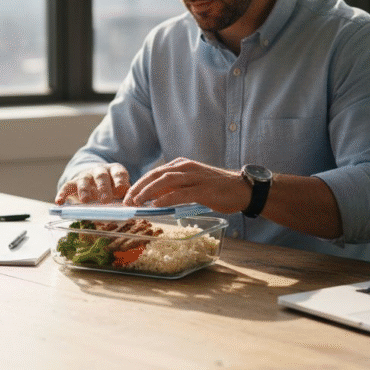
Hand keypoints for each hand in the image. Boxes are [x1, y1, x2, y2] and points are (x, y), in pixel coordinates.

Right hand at [55, 163, 130, 204]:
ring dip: (84, 190)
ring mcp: (86, 176)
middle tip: (106, 199)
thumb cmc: (112, 187)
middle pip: (101, 176)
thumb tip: (130, 206)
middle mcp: (100, 171)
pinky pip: (67, 186)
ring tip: (85, 200)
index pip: (118, 173)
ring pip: (84, 180)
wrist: (96, 179)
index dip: (120, 182)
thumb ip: (124, 196)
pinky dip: (62, 194)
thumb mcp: (120, 189)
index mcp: (114, 171)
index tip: (121, 191)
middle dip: (103, 187)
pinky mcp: (74, 182)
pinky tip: (59, 202)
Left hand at [122, 158, 248, 213]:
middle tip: (126, 200)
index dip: (139, 184)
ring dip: (148, 192)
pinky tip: (156, 205)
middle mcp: (186, 168)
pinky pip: (181, 193)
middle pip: (156, 175)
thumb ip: (174, 189)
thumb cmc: (216, 189)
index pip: (155, 173)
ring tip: (136, 202)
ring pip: (165, 181)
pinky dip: (167, 198)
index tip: (127, 196)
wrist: (242, 189)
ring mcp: (195, 177)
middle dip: (139, 187)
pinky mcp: (204, 189)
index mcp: (181, 165)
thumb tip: (153, 198)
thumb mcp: (191, 185)